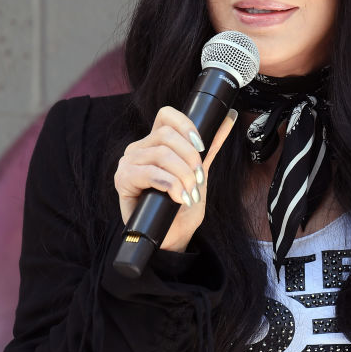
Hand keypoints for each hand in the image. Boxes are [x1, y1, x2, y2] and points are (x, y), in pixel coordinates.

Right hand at [114, 106, 237, 252]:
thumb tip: (228, 118)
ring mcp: (129, 163)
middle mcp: (139, 149)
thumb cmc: (183, 205)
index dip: (186, 126)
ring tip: (188, 193)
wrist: (173, 236)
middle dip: (189, 158)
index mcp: (156, 142)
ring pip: (160, 154)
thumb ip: (210, 146)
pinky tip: (176, 197)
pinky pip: (149, 173)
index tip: (202, 147)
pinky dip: (169, 185)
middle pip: (166, 135)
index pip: (166, 115)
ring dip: (182, 176)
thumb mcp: (200, 172)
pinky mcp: (122, 180)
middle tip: (197, 180)